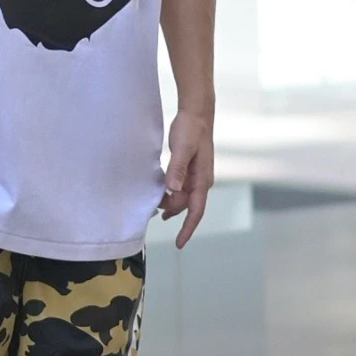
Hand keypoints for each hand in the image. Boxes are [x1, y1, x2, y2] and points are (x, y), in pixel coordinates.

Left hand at [157, 110, 213, 249]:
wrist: (197, 113)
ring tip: (154, 206)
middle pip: (186, 206)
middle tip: (153, 213)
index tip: (179, 243)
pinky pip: (180, 188)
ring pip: (182, 198)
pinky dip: (170, 194)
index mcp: (202, 179)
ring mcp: (196, 176)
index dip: (188, 228)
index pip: (196, 210)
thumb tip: (173, 190)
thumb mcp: (183, 148)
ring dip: (170, 203)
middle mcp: (201, 181)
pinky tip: (160, 193)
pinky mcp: (190, 170)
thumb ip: (177, 169)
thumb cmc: (191, 129)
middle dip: (173, 213)